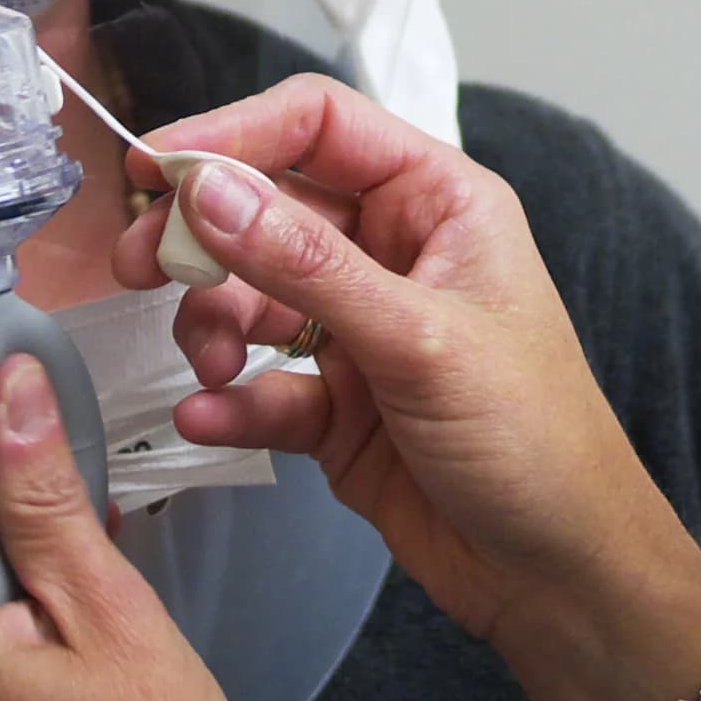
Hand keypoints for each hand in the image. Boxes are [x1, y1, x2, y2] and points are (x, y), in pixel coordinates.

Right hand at [116, 76, 700, 700]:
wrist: (559, 575)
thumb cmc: (536, 440)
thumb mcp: (419, 340)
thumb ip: (306, 264)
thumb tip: (211, 189)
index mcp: (438, 203)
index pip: (318, 125)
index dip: (232, 133)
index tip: (155, 166)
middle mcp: (394, 253)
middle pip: (266, 207)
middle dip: (201, 236)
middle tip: (141, 267)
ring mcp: (360, 329)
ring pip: (249, 297)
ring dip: (213, 325)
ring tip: (212, 367)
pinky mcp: (335, 405)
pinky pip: (259, 383)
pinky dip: (229, 399)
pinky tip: (212, 417)